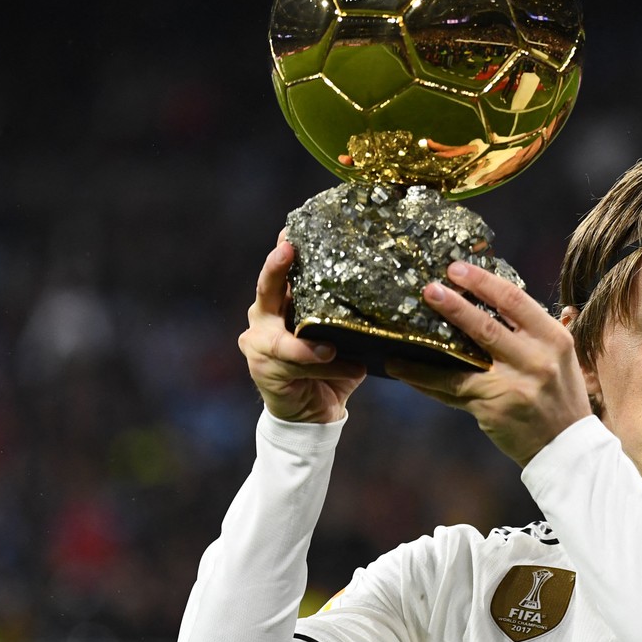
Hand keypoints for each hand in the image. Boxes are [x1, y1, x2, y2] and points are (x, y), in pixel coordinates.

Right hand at [237, 234, 365, 422]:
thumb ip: (347, 313)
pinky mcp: (262, 368)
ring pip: (284, 336)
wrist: (313, 413)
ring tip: (334, 350)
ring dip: (313, 346)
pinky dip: (320, 365)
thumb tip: (384, 283)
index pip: (282, 271)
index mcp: (282, 303)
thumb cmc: (332, 368)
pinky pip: (293, 362)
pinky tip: (344, 365)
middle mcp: (263, 317)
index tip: (293, 228)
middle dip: (276, 268)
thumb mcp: (343, 335)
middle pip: (266, 288)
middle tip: (288, 250)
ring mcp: (258, 342)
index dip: (285, 248)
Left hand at [387, 261, 591, 466]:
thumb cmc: (559, 393)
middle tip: (430, 289)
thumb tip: (488, 294)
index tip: (456, 268)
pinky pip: (451, 389)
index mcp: (554, 338)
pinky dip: (425, 379)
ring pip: (463, 360)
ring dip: (431, 343)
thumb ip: (531, 328)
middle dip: (455, 306)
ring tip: (403, 331)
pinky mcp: (492, 409)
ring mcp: (513, 386)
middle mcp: (535, 360)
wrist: (565, 446)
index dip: (483, 281)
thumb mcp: (558, 355)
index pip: (515, 300)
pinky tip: (403, 368)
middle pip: (487, 326)